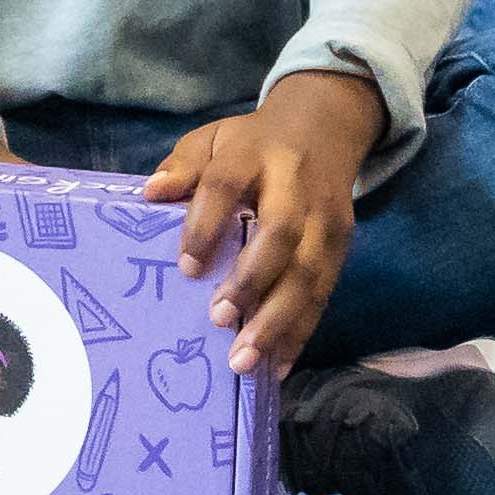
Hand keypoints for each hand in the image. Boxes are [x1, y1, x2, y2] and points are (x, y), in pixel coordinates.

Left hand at [146, 72, 383, 379]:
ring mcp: (326, 218)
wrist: (324, 128)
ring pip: (309, 273)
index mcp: (255, 153)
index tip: (186, 267)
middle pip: (281, 234)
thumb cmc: (252, 144)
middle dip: (252, 281)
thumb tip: (150, 193)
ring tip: (244, 361)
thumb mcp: (213, 139)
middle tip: (219, 320)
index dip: (207, 224)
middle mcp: (296, 186)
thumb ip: (182, 165)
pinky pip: (324, 294)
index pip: (228, 184)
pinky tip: (277, 366)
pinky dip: (301, 333)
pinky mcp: (343, 246)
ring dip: (278, 321)